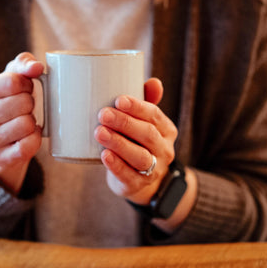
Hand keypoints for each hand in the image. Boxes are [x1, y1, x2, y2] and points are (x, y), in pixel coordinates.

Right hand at [0, 52, 43, 193]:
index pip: (14, 82)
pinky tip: (28, 137)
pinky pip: (29, 145)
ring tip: (24, 123)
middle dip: (31, 104)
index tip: (25, 89)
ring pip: (27, 124)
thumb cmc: (7, 104)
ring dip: (33, 123)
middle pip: (24, 103)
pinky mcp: (1, 159)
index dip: (27, 84)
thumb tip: (37, 67)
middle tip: (25, 109)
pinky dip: (35, 139)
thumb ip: (24, 64)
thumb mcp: (10, 79)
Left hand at [94, 78, 177, 205]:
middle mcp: (164, 150)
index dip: (138, 107)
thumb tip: (155, 82)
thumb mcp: (142, 122)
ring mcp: (153, 170)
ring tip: (99, 132)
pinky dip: (116, 165)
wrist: (136, 179)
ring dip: (119, 143)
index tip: (119, 99)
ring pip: (139, 156)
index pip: (155, 115)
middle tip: (103, 114)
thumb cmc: (135, 141)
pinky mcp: (137, 185)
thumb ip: (146, 101)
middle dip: (125, 123)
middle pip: (147, 135)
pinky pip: (128, 175)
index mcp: (166, 130)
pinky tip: (104, 155)